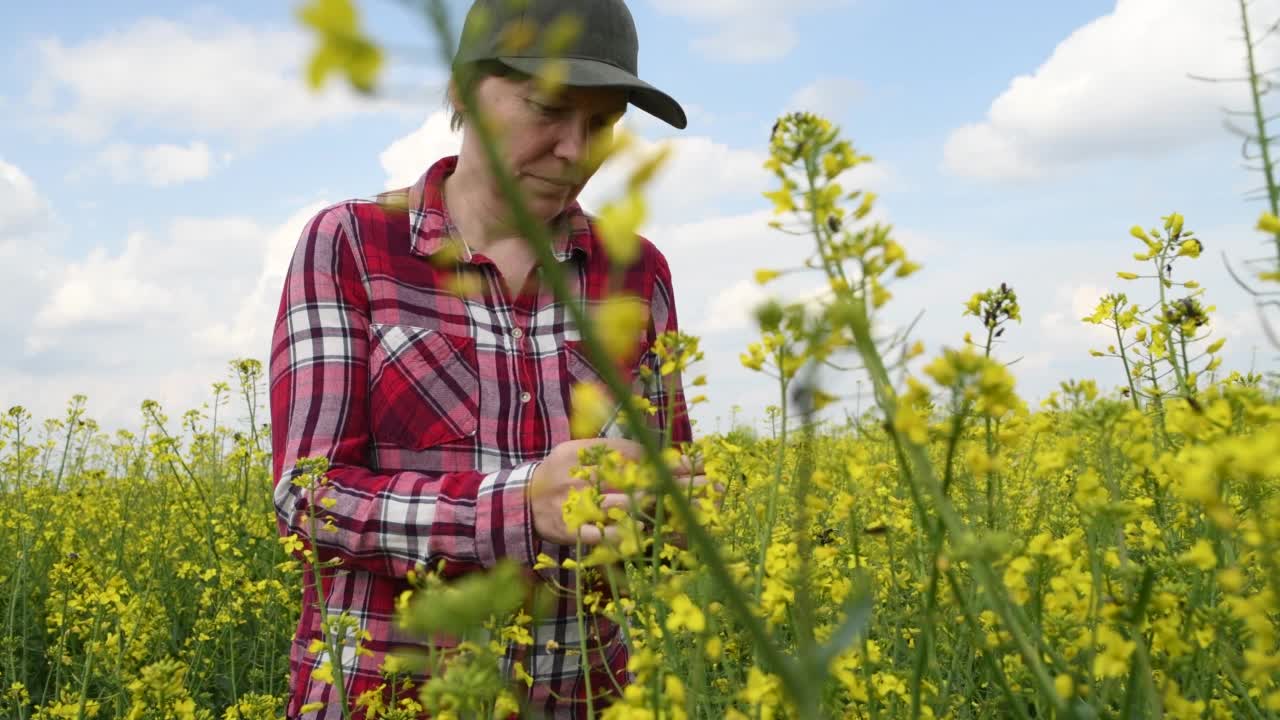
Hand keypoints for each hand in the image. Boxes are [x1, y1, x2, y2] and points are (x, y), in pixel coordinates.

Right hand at [528, 439, 707, 545]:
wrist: (521, 503)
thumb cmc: (561, 474)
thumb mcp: (580, 451)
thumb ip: (615, 450)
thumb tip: (660, 454)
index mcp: (582, 451)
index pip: (634, 454)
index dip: (668, 460)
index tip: (697, 465)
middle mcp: (579, 475)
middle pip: (637, 480)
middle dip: (676, 485)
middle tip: (710, 488)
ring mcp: (575, 504)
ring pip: (625, 506)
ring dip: (663, 509)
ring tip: (696, 512)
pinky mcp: (571, 531)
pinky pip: (604, 534)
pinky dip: (629, 535)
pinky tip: (654, 534)